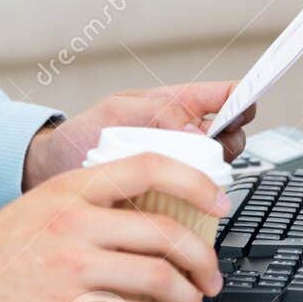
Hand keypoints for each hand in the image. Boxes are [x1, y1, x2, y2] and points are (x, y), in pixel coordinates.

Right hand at [0, 151, 228, 301]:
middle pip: (164, 232)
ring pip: (157, 277)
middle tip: (210, 277)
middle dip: (201, 261)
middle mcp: (74, 220)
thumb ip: (88, 208)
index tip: (218, 204)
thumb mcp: (40, 209)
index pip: (148, 167)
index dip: (194, 183)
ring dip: (187, 301)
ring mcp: (70, 265)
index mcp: (70, 188)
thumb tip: (148, 222)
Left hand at [21, 80, 256, 189]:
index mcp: (178, 105)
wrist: (55, 172)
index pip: (224, 96)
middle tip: (209, 149)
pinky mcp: (173, 197)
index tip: (247, 106)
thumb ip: (157, 113)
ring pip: (220, 169)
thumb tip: (195, 132)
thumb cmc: (82, 133)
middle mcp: (185, 136)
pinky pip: (199, 200)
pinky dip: (198, 203)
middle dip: (230, 141)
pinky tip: (183, 205)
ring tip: (187, 177)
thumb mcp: (116, 111)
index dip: (243, 98)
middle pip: (232, 136)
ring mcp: (181, 167)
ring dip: (215, 175)